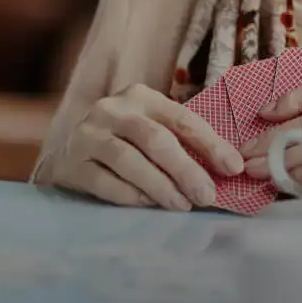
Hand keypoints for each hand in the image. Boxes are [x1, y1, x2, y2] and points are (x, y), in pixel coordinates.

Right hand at [62, 84, 243, 210]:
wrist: (68, 152)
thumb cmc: (124, 141)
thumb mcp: (150, 128)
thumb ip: (182, 141)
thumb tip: (227, 168)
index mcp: (141, 96)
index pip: (181, 118)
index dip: (210, 143)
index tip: (233, 167)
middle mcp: (113, 109)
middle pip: (156, 139)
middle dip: (186, 169)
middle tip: (207, 196)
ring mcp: (88, 134)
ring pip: (129, 161)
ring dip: (161, 186)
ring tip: (182, 205)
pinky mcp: (72, 163)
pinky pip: (105, 182)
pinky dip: (131, 196)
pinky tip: (150, 206)